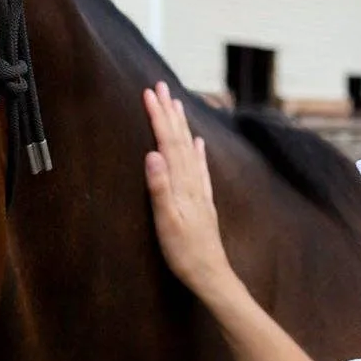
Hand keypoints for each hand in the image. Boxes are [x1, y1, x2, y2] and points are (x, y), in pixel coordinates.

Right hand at [142, 82, 231, 297]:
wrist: (211, 274)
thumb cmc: (184, 253)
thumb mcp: (166, 222)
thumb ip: (159, 188)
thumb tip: (152, 154)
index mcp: (181, 185)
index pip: (167, 143)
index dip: (158, 117)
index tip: (149, 93)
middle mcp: (192, 183)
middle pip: (179, 140)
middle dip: (169, 112)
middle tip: (161, 86)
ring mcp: (200, 192)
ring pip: (189, 150)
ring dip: (182, 126)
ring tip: (177, 104)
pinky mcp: (203, 203)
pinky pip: (200, 169)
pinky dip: (197, 152)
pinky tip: (198, 143)